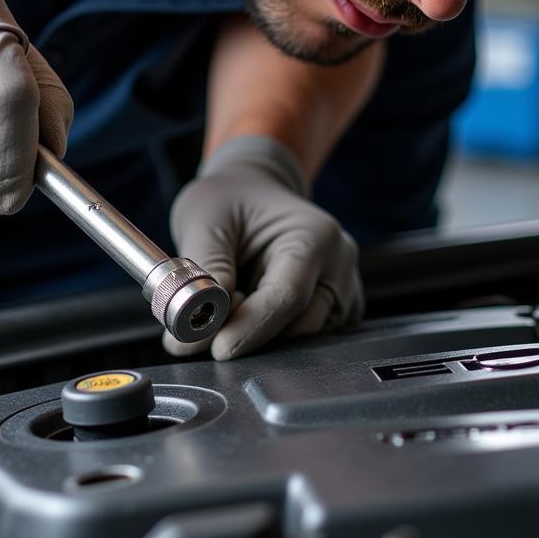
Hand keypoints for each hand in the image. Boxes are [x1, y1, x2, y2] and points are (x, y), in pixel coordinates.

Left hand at [164, 135, 362, 359]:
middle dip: (252, 334)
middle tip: (208, 326)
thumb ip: (206, 272)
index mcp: (314, 234)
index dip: (253, 327)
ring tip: (230, 301)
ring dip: (261, 333)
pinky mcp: (337, 308)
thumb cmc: (229, 198)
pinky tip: (251, 308)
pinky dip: (273, 333)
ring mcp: (343, 286)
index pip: (288, 295)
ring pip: (302, 336)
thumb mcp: (205, 220)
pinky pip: (306, 338)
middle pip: (300, 323)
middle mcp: (338, 262)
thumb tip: (195, 326)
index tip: (217, 348)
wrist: (252, 189)